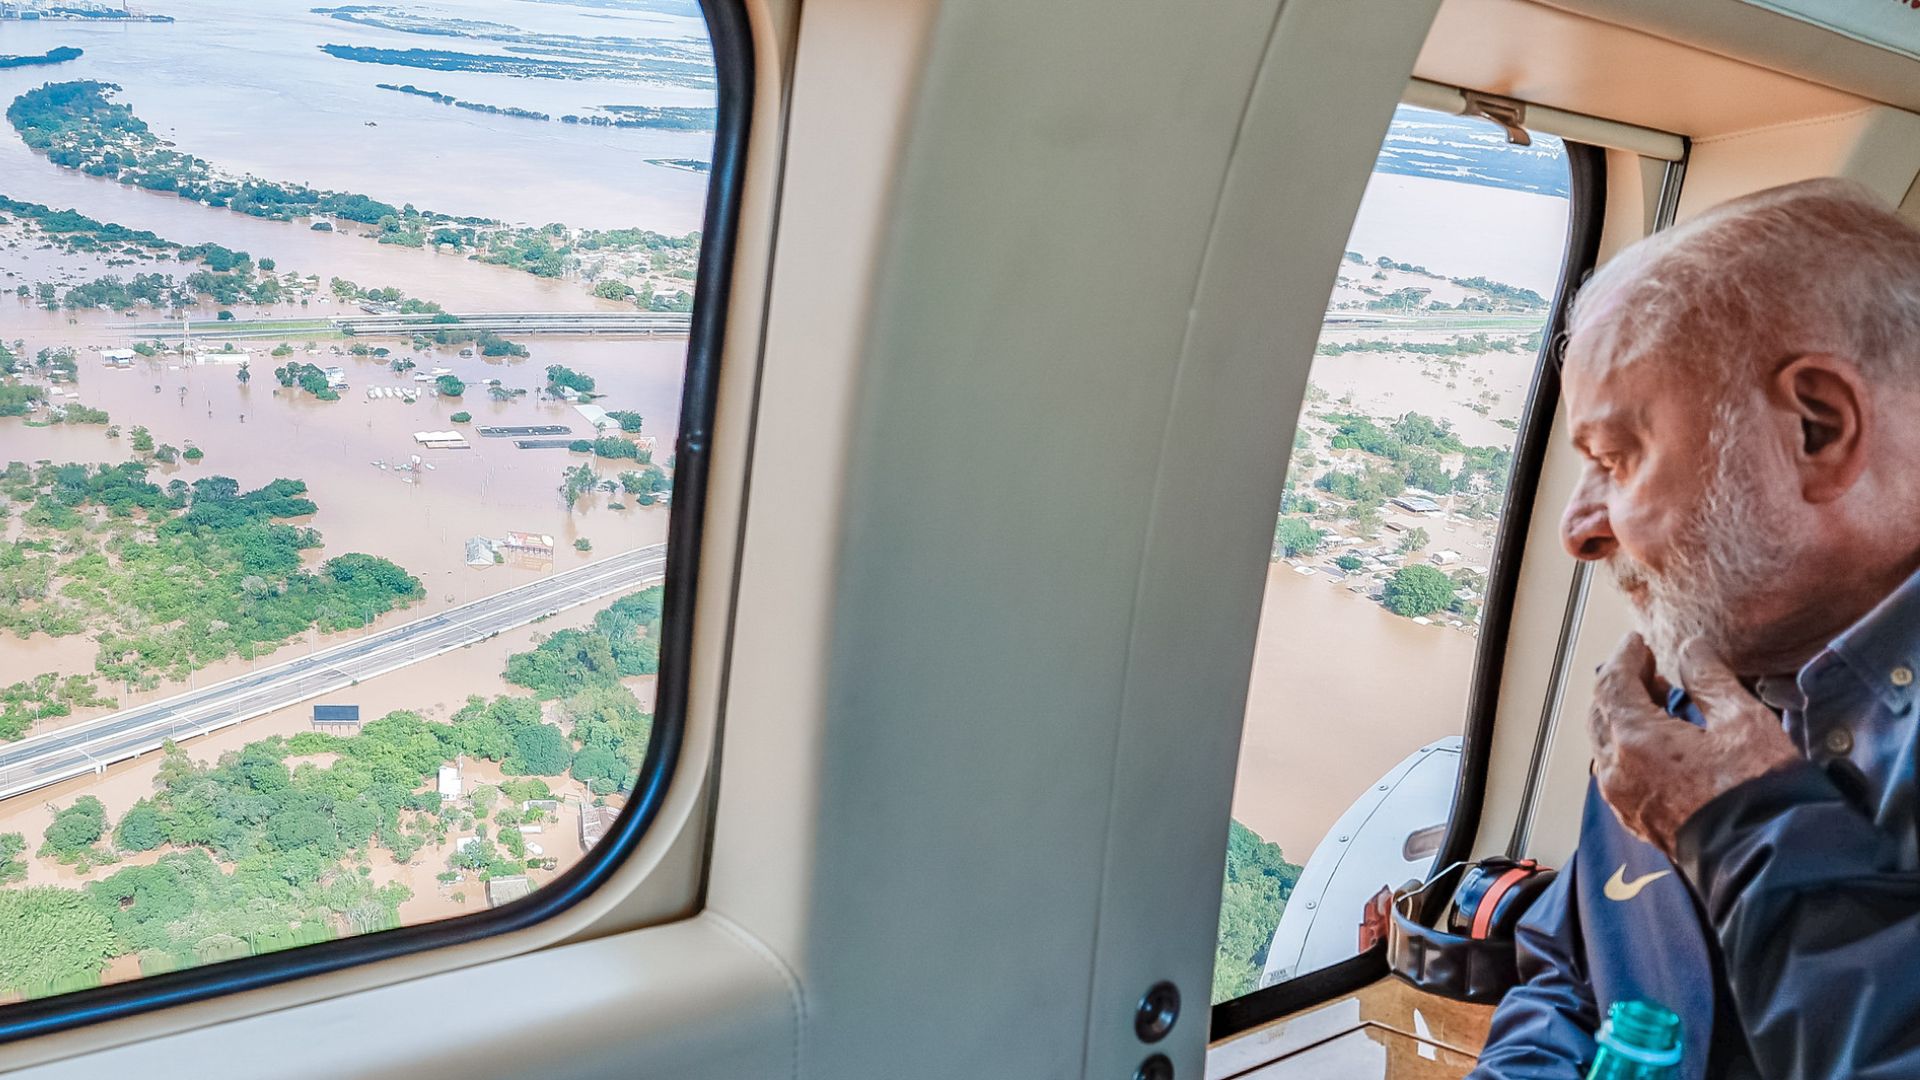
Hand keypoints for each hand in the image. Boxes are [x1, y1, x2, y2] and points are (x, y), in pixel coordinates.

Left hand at [1588, 633, 1800, 857]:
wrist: (1770, 859)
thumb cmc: (1760, 790)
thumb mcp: (1741, 719)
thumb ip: (1708, 678)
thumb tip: (1689, 650)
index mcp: (1634, 742)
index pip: (1611, 684)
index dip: (1625, 656)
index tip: (1639, 641)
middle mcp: (1617, 772)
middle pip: (1601, 713)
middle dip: (1621, 684)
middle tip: (1649, 667)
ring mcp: (1623, 801)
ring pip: (1606, 744)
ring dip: (1623, 716)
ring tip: (1659, 700)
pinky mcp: (1638, 821)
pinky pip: (1618, 772)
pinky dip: (1628, 747)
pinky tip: (1660, 741)